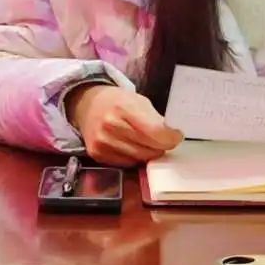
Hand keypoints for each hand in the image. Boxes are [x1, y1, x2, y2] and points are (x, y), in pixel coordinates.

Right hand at [66, 84, 182, 165]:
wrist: (88, 105)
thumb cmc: (118, 101)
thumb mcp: (139, 101)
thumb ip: (155, 118)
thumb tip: (172, 137)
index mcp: (124, 107)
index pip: (155, 131)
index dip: (171, 137)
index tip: (176, 136)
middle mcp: (110, 126)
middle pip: (149, 148)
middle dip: (162, 146)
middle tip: (165, 140)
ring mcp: (102, 142)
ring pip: (139, 159)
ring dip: (149, 153)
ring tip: (150, 143)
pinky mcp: (97, 155)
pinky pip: (126, 164)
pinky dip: (135, 158)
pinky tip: (134, 147)